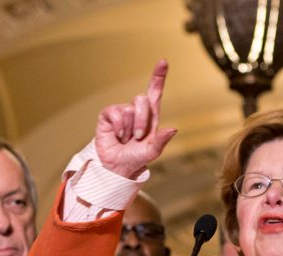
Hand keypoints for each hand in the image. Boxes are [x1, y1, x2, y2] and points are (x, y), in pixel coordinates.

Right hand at [95, 59, 176, 178]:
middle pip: (142, 99)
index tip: (163, 62)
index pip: (154, 92)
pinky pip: (117, 113)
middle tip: (137, 137)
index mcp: (150, 116)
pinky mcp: (109, 114)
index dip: (158, 77)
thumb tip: (173, 129)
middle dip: (142, 121)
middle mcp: (137, 110)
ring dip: (129, 129)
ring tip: (126, 139)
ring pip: (130, 109)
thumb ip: (161, 141)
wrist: (116, 166)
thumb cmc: (135, 158)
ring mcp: (122, 111)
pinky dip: (119, 128)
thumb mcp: (151, 152)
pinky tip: (117, 136)